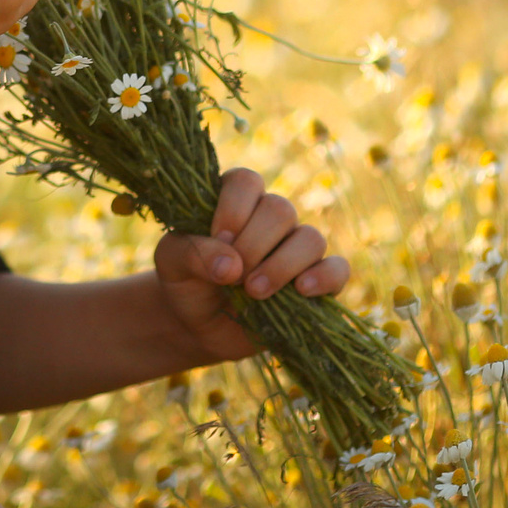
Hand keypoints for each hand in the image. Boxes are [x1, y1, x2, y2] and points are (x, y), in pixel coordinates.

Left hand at [152, 167, 349, 363]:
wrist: (198, 326)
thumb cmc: (185, 282)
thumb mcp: (170, 264)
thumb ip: (192, 253)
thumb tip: (231, 266)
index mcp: (234, 200)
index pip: (246, 181)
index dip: (234, 209)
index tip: (219, 240)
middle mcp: (270, 218)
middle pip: (280, 210)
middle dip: (253, 246)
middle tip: (231, 277)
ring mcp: (296, 248)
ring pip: (310, 238)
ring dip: (281, 266)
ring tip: (253, 292)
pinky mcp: (316, 280)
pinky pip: (337, 268)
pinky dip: (324, 277)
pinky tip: (301, 291)